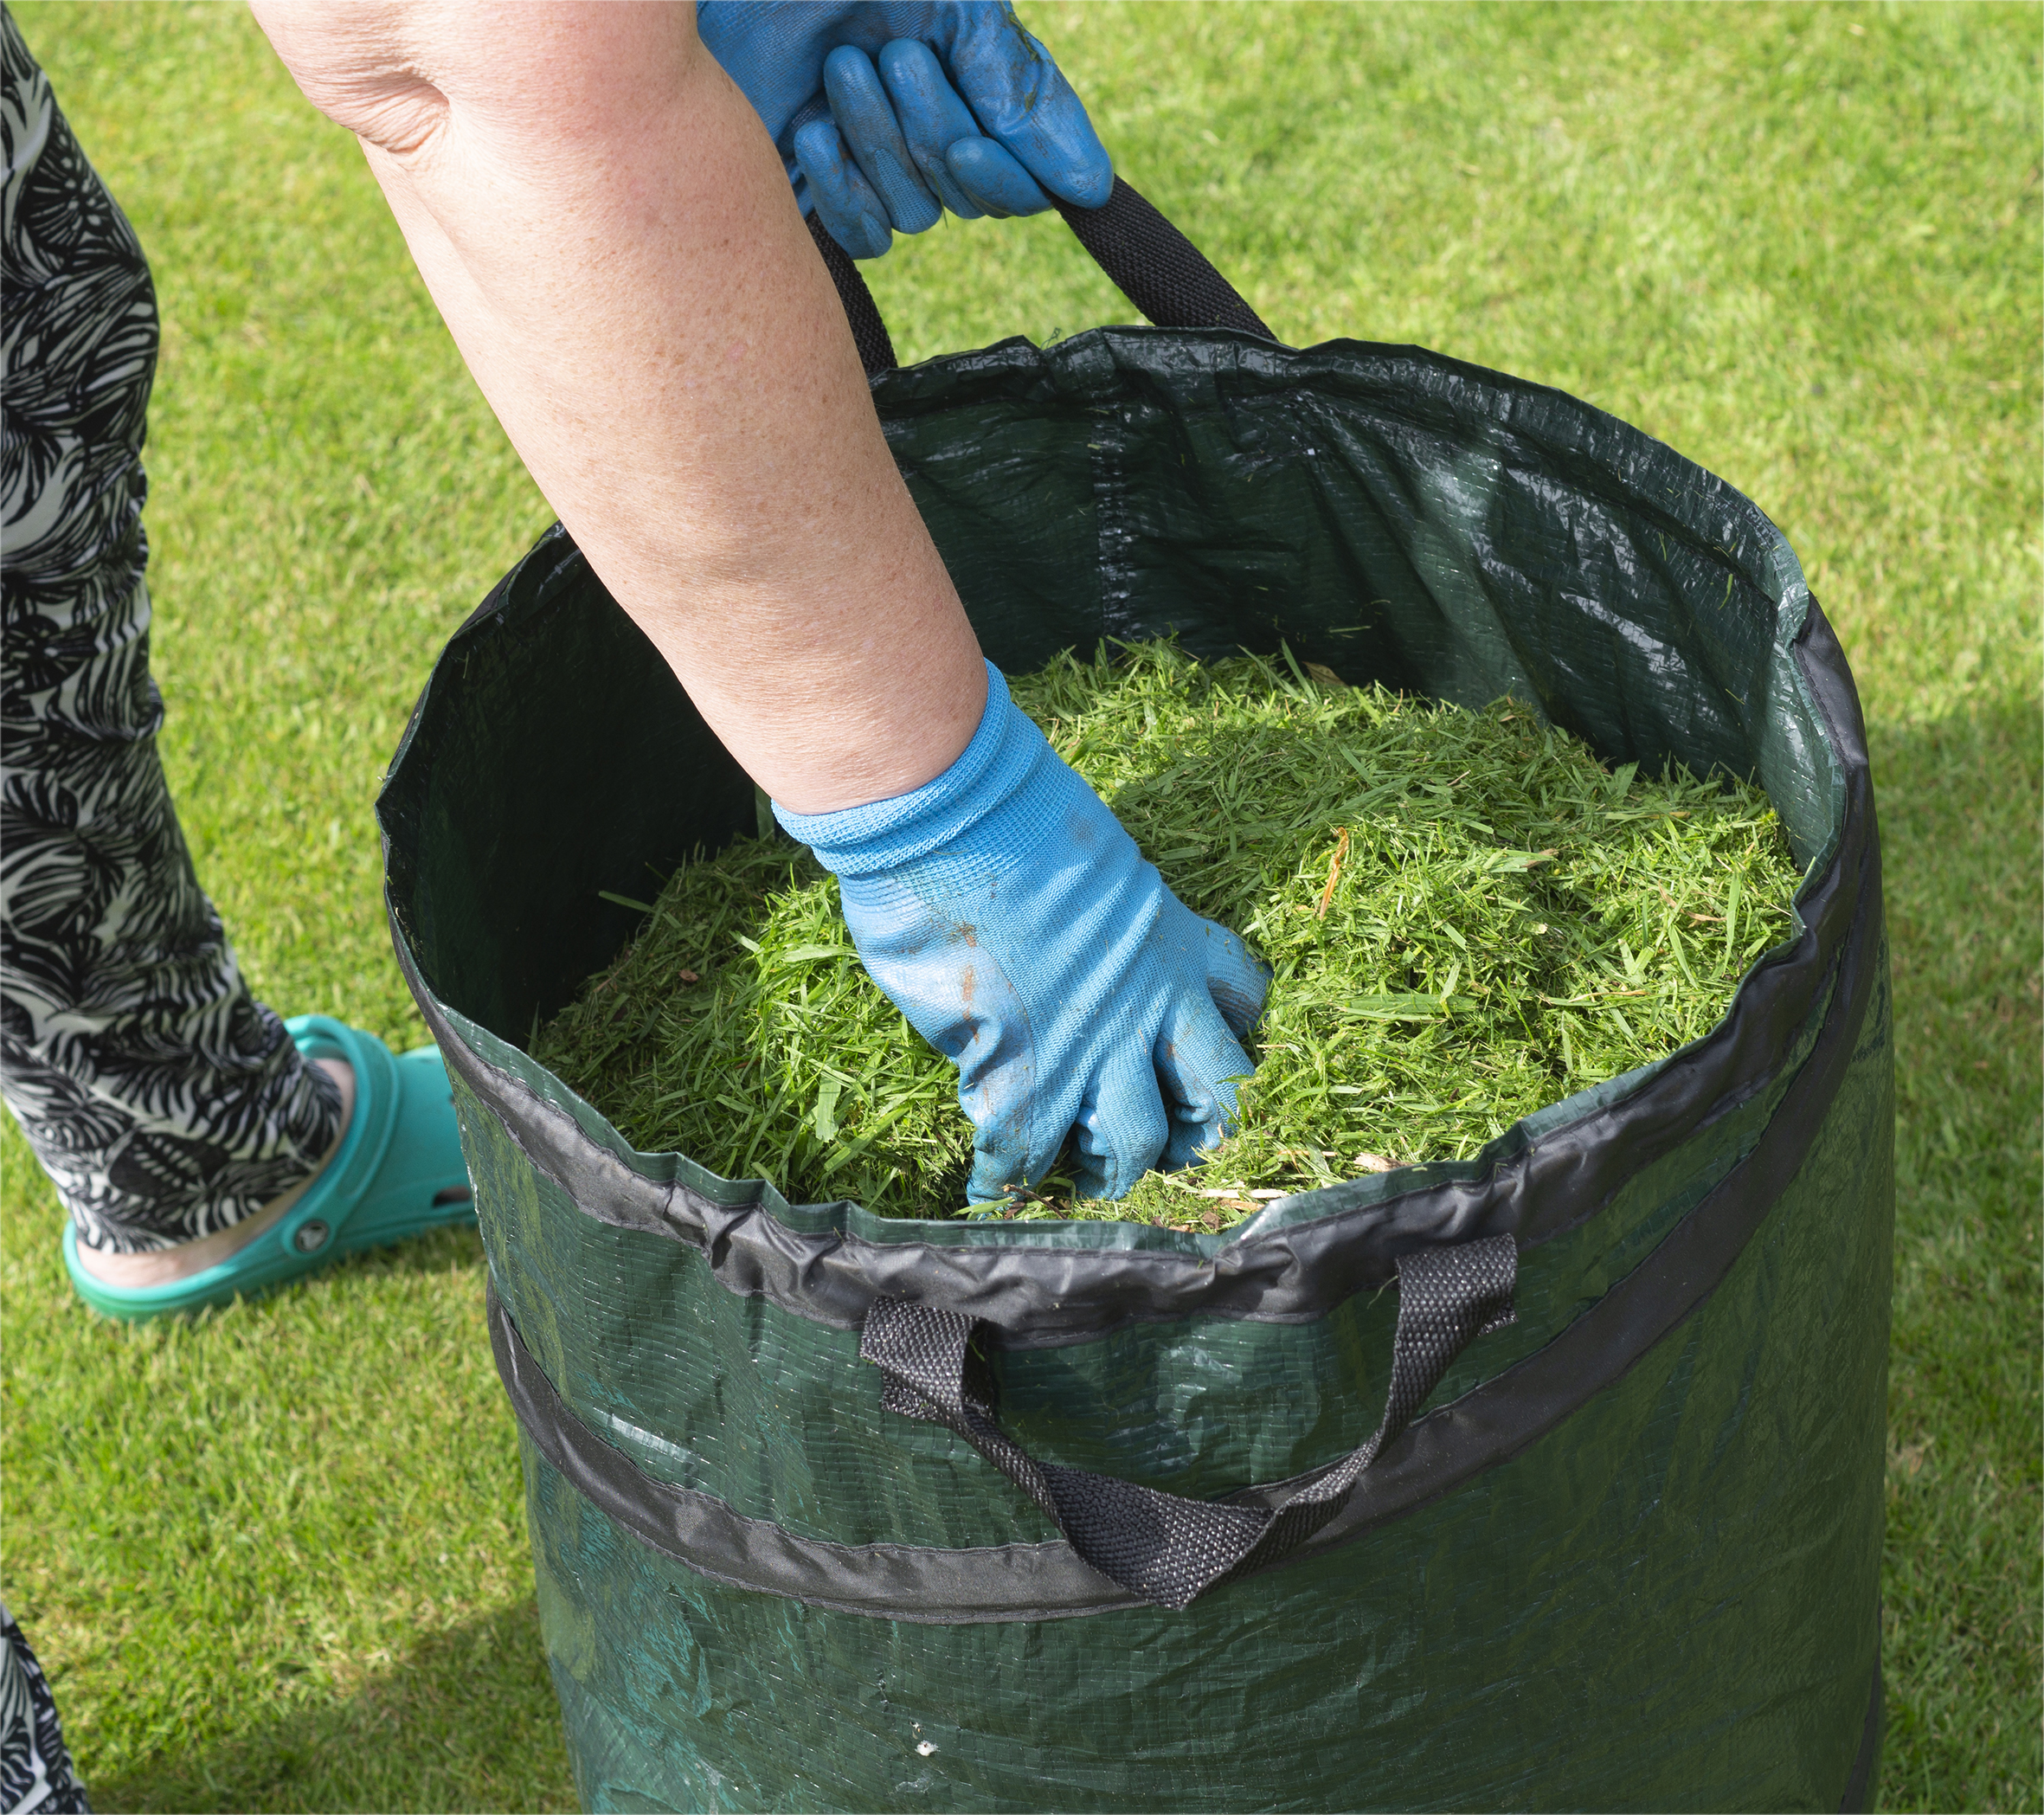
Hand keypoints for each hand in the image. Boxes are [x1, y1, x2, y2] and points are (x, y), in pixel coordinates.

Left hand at [698, 2, 1111, 258]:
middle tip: (886, 56)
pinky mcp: (808, 193)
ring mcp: (865, 161)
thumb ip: (1018, 86)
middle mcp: (922, 124)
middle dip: (931, 133)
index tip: (974, 146)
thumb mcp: (946, 1)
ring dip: (880, 145)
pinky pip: (862, 236)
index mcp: (963, 73)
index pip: (1027, 168)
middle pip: (970, 197)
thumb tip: (1088, 187)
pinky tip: (810, 131)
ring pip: (914, 215)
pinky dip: (842, 188)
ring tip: (836, 71)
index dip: (1009, 174)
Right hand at [777, 663, 1267, 1202]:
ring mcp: (1089, 1049)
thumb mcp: (1095, 863)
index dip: (1232, 1029)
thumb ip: (1103, 923)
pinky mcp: (1021, 1078)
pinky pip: (1022, 1157)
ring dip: (1115, 1164)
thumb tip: (1074, 954)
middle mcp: (1148, 1006)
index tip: (1201, 1044)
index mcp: (1171, 942)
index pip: (1243, 998)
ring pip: (1138, 1141)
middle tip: (1167, 1135)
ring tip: (1085, 1168)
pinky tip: (984, 1186)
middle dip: (1199, 1125)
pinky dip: (1001, 1180)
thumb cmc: (1012, 818)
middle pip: (1218, 1094)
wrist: (954, 821)